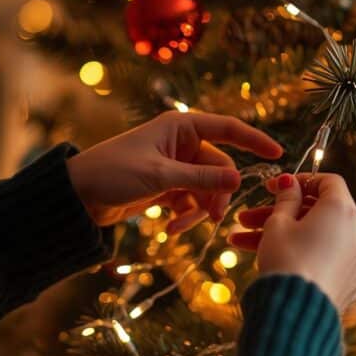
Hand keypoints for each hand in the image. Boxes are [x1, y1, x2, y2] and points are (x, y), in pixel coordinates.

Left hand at [66, 111, 282, 231]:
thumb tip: (239, 183)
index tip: (278, 155)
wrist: (77, 196)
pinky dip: (185, 216)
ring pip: (207, 190)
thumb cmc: (113, 173)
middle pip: (220, 169)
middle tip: (214, 217)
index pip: (229, 129)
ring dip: (199, 210)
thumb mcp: (160, 177)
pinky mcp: (167, 188)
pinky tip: (169, 228)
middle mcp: (182, 144)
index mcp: (181, 127)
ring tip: (181, 227)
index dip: (255, 141)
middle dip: (217, 194)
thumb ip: (201, 180)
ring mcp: (176, 167)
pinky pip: (191, 202)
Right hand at [230, 173, 355, 312]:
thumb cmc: (287, 261)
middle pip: (317, 213)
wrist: (298, 314)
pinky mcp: (351, 281)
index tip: (274, 188)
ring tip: (240, 242)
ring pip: (317, 237)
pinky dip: (301, 255)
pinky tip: (266, 260)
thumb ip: (286, 199)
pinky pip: (324, 259)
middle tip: (246, 219)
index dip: (299, 181)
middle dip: (279, 214)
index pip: (328, 181)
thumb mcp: (278, 224)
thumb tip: (291, 184)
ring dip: (282, 236)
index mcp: (344, 210)